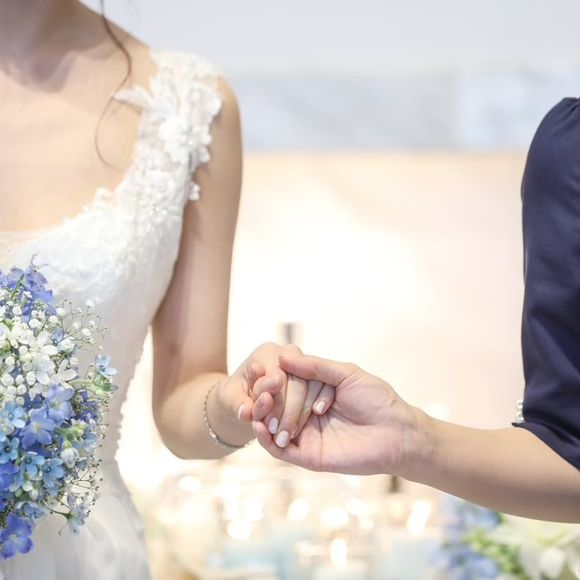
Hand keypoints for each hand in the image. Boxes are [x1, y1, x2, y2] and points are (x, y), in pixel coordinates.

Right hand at [252, 353, 416, 474]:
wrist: (396, 433)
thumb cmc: (377, 400)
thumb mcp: (346, 374)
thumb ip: (315, 367)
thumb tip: (284, 357)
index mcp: (316, 392)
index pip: (287, 385)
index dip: (274, 380)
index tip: (264, 372)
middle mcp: (308, 413)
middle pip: (277, 406)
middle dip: (266, 400)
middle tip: (262, 394)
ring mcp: (306, 435)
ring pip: (274, 427)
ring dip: (262, 417)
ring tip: (260, 407)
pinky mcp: (307, 456)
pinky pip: (280, 450)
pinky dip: (266, 441)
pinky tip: (261, 428)